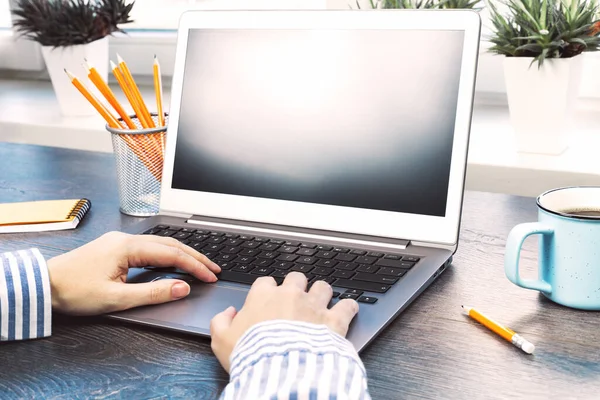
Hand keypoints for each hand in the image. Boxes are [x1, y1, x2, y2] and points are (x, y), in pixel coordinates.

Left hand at [46, 231, 220, 314]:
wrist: (44, 284)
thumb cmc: (74, 291)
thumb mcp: (116, 298)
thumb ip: (153, 292)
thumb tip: (182, 287)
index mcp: (128, 247)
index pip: (172, 254)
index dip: (194, 266)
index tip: (210, 277)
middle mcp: (125, 238)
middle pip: (170, 244)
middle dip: (195, 256)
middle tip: (213, 269)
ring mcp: (119, 240)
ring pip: (160, 243)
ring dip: (182, 254)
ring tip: (199, 265)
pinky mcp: (114, 247)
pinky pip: (149, 246)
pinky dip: (167, 253)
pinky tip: (172, 261)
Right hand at [210, 271, 358, 371]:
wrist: (279, 370)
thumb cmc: (251, 355)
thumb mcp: (221, 341)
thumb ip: (220, 322)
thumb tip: (227, 314)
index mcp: (263, 297)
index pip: (266, 282)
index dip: (267, 291)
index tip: (268, 300)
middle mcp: (290, 295)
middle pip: (296, 278)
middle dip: (297, 287)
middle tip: (295, 300)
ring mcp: (314, 306)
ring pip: (322, 286)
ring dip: (322, 294)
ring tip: (320, 304)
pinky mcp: (334, 320)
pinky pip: (347, 305)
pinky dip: (348, 308)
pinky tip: (347, 311)